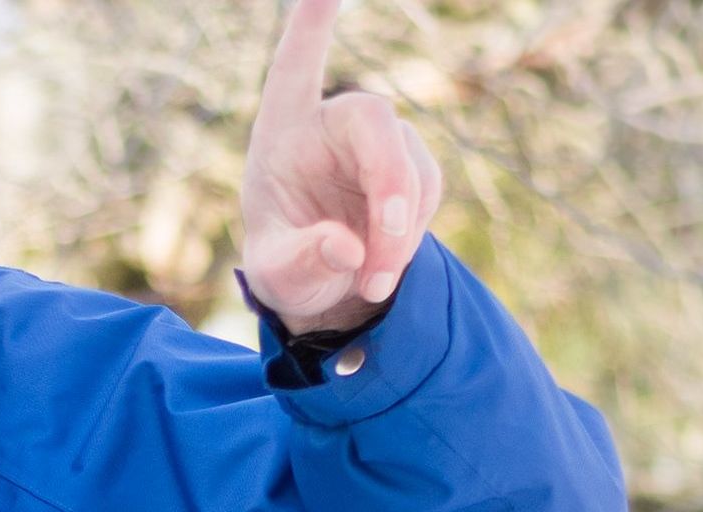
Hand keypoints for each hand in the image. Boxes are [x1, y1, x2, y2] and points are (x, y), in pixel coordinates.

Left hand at [236, 0, 441, 332]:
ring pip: (409, 166)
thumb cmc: (286, 269)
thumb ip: (303, 260)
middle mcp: (332, 126)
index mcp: (283, 132)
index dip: (310, 29)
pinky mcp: (411, 168)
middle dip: (388, 181)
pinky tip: (386, 270)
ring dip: (400, 229)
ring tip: (372, 284)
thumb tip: (346, 248)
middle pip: (374, 119)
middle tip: (384, 247)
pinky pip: (425, 191)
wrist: (324, 291)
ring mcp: (377, 145)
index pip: (295, 69)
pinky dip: (412, 236)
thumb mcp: (277, 276)